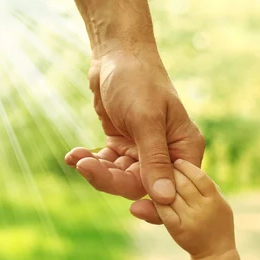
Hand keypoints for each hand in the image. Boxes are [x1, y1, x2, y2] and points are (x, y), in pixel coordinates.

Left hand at [64, 45, 204, 224]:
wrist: (115, 54)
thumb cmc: (138, 79)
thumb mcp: (146, 119)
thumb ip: (155, 160)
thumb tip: (166, 199)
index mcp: (185, 148)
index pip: (173, 188)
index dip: (153, 201)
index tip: (128, 205)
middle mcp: (167, 154)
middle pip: (140, 185)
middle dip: (111, 179)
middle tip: (86, 167)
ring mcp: (143, 151)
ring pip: (120, 178)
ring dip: (97, 170)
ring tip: (77, 158)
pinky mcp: (122, 146)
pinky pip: (107, 164)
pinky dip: (91, 161)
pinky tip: (74, 154)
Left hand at [154, 159, 235, 258]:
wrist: (215, 253)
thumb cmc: (218, 222)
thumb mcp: (220, 201)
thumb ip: (208, 186)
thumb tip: (191, 168)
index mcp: (215, 199)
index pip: (199, 176)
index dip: (186, 167)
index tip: (177, 161)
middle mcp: (204, 208)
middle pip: (183, 184)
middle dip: (171, 173)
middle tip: (162, 167)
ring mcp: (191, 219)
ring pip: (171, 196)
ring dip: (161, 185)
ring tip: (156, 178)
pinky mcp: (178, 230)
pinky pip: (163, 211)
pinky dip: (156, 201)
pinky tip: (152, 195)